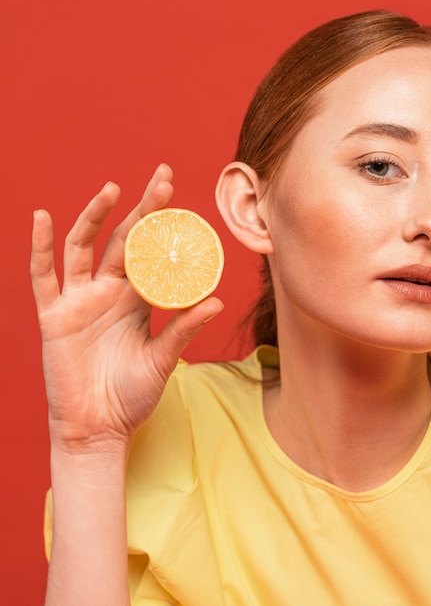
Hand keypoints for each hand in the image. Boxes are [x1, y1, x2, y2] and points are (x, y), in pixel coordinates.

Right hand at [31, 164, 222, 454]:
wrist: (98, 428)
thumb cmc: (132, 396)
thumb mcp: (163, 360)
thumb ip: (183, 329)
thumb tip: (215, 301)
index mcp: (137, 300)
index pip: (152, 253)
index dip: (165, 228)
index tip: (183, 200)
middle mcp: (109, 293)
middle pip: (124, 240)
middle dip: (142, 208)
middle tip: (162, 177)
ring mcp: (80, 302)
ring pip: (84, 247)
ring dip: (95, 217)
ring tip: (113, 189)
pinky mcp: (54, 317)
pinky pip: (43, 277)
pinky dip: (39, 248)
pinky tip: (42, 218)